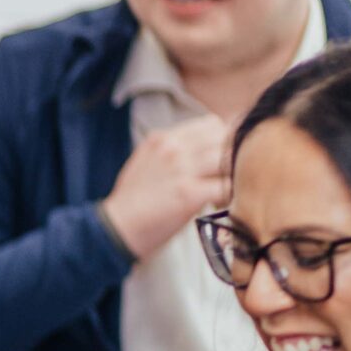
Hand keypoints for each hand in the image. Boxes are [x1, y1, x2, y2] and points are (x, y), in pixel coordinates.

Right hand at [99, 110, 230, 259]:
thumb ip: (170, 152)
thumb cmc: (131, 201)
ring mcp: (182, 169)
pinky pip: (227, 186)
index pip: (211, 123)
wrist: (114, 228)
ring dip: (235, 174)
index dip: (224, 139)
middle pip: (225, 136)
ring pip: (230, 158)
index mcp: (162, 138)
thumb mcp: (145, 162)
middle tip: (230, 175)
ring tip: (227, 191)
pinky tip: (222, 204)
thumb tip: (200, 150)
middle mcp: (173, 148)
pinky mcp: (189, 193)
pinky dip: (232, 195)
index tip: (226, 155)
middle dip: (235, 154)